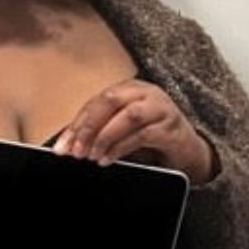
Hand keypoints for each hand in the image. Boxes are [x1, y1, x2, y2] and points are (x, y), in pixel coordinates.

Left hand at [52, 78, 215, 184]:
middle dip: (88, 128)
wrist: (186, 150)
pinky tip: (108, 159)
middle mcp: (144, 93)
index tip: (62, 147)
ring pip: (128, 116)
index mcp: (127, 89)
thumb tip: (67, 146)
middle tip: (76, 151)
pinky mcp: (170, 127)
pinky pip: (142, 134)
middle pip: (110, 102)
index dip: (76, 125)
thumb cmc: (149, 137)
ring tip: (92, 156)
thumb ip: (97, 133)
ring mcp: (160, 108)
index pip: (95, 103)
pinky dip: (121, 148)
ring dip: (105, 137)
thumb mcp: (119, 132)